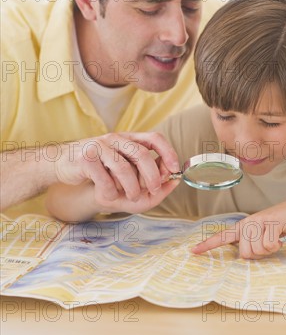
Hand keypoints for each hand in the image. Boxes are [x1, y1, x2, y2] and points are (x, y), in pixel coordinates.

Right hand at [54, 131, 179, 205]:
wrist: (62, 163)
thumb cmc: (98, 168)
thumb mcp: (122, 167)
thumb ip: (146, 173)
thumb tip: (173, 180)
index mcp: (128, 138)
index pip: (154, 138)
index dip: (168, 152)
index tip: (175, 169)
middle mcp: (115, 138)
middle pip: (141, 153)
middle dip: (152, 174)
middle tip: (155, 189)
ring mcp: (99, 146)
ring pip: (123, 168)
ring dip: (132, 187)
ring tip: (132, 197)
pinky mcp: (86, 158)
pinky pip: (104, 178)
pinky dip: (110, 192)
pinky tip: (107, 196)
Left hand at [192, 199, 285, 258]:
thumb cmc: (280, 227)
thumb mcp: (262, 235)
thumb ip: (251, 243)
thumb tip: (244, 257)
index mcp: (243, 227)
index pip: (222, 237)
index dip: (207, 245)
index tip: (193, 251)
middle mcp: (247, 223)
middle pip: (245, 253)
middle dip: (259, 255)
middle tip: (268, 245)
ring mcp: (257, 222)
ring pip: (256, 250)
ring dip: (269, 249)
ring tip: (274, 239)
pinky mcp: (269, 222)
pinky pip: (268, 245)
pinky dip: (276, 245)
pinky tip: (280, 237)